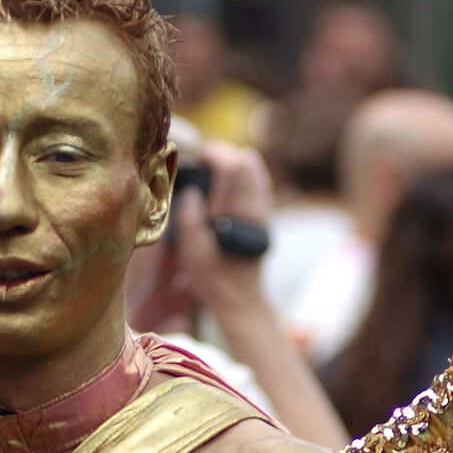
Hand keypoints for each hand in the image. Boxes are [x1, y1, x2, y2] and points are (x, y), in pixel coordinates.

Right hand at [173, 141, 272, 318]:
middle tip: (204, 155)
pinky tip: (236, 175)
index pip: (233, 168)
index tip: (198, 153)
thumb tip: (191, 193)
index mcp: (235, 214)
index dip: (216, 154)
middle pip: (247, 165)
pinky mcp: (262, 220)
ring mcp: (261, 214)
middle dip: (225, 153)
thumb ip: (190, 219)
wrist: (240, 299)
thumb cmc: (213, 277)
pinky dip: (248, 174)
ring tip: (217, 161)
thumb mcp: (193, 252)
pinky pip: (260, 186)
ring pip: (257, 174)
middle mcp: (253, 209)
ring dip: (237, 162)